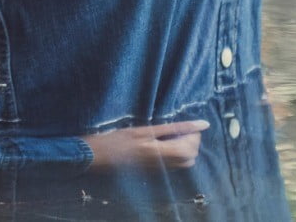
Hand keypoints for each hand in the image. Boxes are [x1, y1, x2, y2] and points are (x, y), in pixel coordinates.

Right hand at [81, 120, 209, 169]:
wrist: (99, 157)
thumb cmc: (118, 139)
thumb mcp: (143, 129)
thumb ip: (170, 128)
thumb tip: (196, 124)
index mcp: (159, 152)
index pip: (189, 146)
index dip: (194, 133)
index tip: (188, 123)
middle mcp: (161, 164)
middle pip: (191, 156)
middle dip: (192, 141)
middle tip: (182, 128)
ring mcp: (158, 170)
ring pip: (185, 162)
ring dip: (186, 148)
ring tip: (175, 135)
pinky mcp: (154, 172)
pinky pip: (175, 165)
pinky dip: (178, 154)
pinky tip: (167, 144)